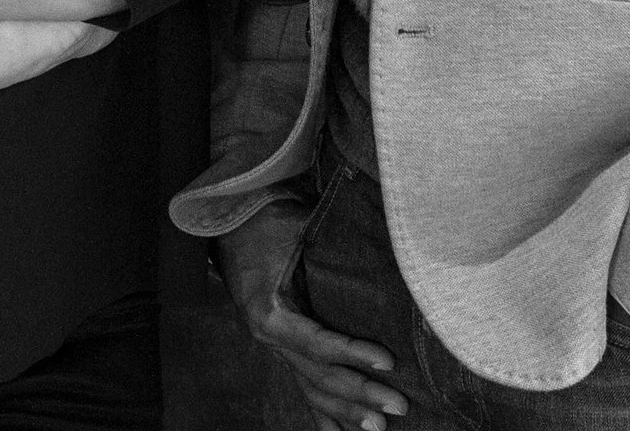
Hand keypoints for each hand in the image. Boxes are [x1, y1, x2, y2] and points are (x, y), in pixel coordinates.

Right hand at [217, 196, 406, 430]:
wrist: (231, 219)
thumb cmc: (267, 219)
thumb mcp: (295, 228)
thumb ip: (330, 247)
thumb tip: (386, 252)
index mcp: (269, 311)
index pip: (318, 343)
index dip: (354, 354)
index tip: (389, 362)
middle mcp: (270, 336)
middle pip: (319, 375)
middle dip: (360, 393)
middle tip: (398, 405)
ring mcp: (274, 345)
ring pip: (311, 388)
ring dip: (345, 411)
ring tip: (379, 426)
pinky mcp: (282, 346)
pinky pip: (303, 385)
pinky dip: (323, 412)